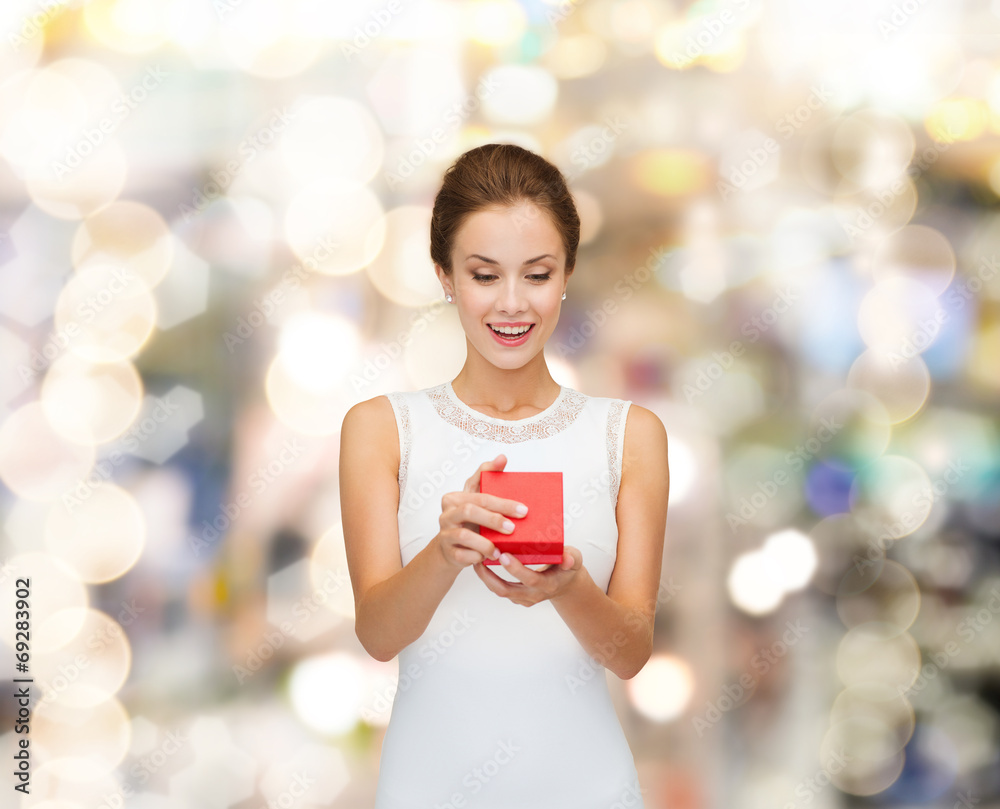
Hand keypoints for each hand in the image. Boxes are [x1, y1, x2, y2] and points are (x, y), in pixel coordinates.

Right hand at [434, 454, 529, 570]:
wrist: (451, 549)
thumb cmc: (468, 520)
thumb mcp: (476, 497)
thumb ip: (487, 476)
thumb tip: (502, 457)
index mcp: (455, 498)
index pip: (481, 496)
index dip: (503, 503)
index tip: (523, 510)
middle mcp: (447, 514)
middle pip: (470, 511)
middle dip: (493, 519)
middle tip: (512, 528)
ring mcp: (445, 534)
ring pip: (463, 535)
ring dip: (485, 543)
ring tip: (500, 550)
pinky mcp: (448, 552)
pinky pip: (462, 555)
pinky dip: (476, 557)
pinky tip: (487, 558)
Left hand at [473, 545, 583, 606]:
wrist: (565, 584)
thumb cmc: (567, 568)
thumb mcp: (575, 561)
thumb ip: (572, 558)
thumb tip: (567, 558)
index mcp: (547, 585)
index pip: (530, 579)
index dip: (516, 569)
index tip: (504, 555)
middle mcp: (533, 595)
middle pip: (507, 590)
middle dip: (490, 576)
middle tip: (480, 557)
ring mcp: (523, 598)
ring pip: (499, 591)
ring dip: (485, 577)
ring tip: (476, 559)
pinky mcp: (516, 597)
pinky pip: (499, 589)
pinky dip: (488, 577)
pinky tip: (481, 562)